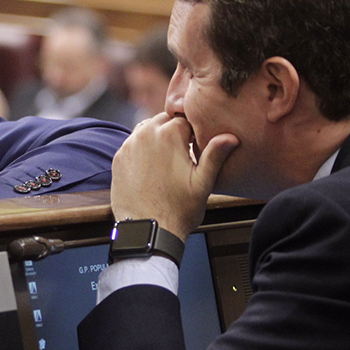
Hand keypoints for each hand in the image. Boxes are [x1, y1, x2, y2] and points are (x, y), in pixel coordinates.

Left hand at [110, 113, 237, 238]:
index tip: (197, 148)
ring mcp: (129, 145)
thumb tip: (230, 137)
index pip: (186, 120)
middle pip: (165, 120)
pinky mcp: (118, 158)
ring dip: (157, 138)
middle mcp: (146, 133)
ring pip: (147, 130)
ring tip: (168, 161)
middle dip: (174, 133)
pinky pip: (133, 144)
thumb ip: (215, 156)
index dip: (194, 133)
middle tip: (183, 155)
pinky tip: (151, 168)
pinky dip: (142, 150)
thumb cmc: (178, 209)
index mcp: (170, 134)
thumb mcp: (203, 183)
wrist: (147, 230)